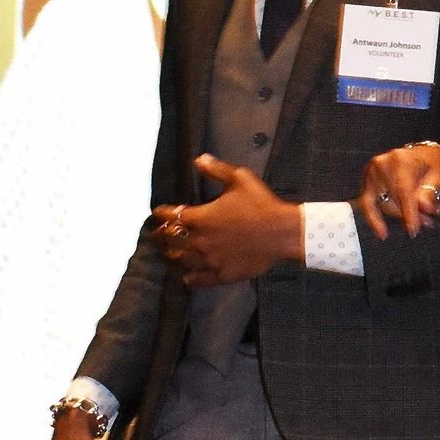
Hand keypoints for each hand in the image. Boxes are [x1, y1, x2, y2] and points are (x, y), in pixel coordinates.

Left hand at [155, 156, 302, 286]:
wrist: (283, 232)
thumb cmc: (262, 204)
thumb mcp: (240, 179)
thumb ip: (216, 170)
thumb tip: (199, 159)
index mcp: (201, 217)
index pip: (172, 215)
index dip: (162, 213)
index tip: (158, 212)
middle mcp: (200, 240)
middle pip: (171, 240)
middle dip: (161, 235)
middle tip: (157, 234)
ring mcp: (210, 260)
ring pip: (181, 261)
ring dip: (171, 256)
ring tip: (167, 254)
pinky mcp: (222, 274)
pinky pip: (199, 279)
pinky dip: (189, 278)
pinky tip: (186, 277)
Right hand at [356, 140, 439, 241]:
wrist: (423, 153)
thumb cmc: (431, 163)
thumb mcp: (437, 176)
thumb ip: (429, 192)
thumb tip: (423, 207)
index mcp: (401, 160)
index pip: (403, 191)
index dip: (408, 213)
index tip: (413, 230)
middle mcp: (382, 164)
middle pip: (391, 200)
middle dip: (408, 215)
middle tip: (426, 222)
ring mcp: (371, 171)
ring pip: (381, 205)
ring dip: (398, 215)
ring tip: (416, 220)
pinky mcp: (366, 178)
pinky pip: (367, 203)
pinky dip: (374, 217)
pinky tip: (381, 231)